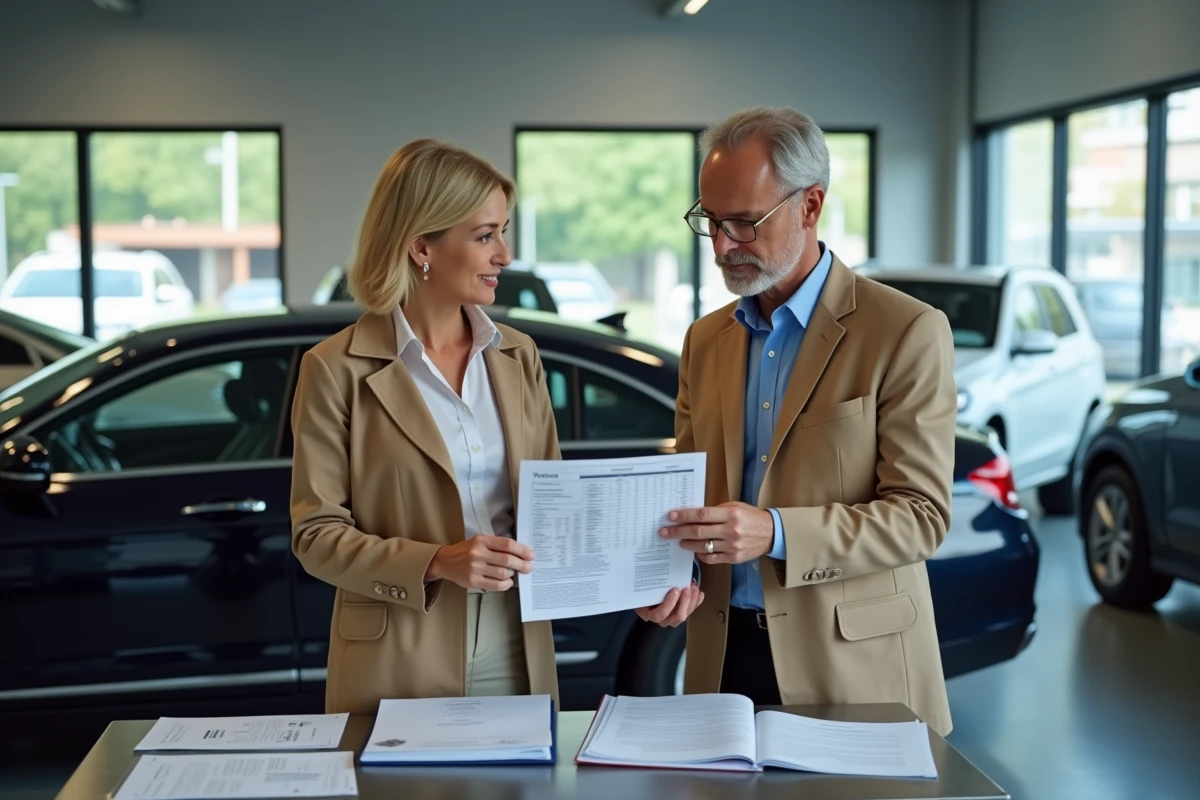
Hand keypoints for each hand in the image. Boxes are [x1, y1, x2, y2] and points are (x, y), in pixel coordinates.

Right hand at [424, 535, 533, 591]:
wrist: (445, 561)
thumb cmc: (466, 550)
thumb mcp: (479, 541)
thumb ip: (496, 545)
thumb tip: (520, 554)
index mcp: (481, 540)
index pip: (507, 544)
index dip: (521, 550)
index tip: (531, 555)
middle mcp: (478, 553)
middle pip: (507, 559)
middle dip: (522, 564)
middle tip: (529, 567)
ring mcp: (475, 568)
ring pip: (502, 573)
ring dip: (513, 574)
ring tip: (515, 574)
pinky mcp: (473, 581)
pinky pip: (495, 585)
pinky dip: (505, 584)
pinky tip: (508, 582)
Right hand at [635, 582, 703, 626]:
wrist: (647, 585)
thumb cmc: (643, 585)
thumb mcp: (641, 585)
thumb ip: (645, 584)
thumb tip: (649, 574)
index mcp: (648, 613)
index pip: (659, 615)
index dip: (669, 604)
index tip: (675, 590)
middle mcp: (661, 618)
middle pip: (675, 618)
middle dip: (684, 603)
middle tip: (687, 588)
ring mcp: (672, 617)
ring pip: (684, 615)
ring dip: (691, 601)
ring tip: (693, 588)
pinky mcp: (680, 613)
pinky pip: (690, 611)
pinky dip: (696, 602)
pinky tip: (700, 594)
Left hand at [660, 502, 774, 564]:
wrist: (771, 533)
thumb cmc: (752, 517)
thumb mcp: (735, 507)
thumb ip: (716, 511)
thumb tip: (694, 514)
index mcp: (730, 515)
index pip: (702, 515)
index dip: (684, 516)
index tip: (671, 517)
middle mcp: (731, 531)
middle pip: (698, 531)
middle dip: (678, 531)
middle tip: (665, 532)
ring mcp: (732, 546)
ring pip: (703, 546)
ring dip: (687, 544)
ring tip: (678, 541)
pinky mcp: (734, 558)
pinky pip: (712, 557)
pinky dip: (701, 554)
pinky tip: (695, 550)